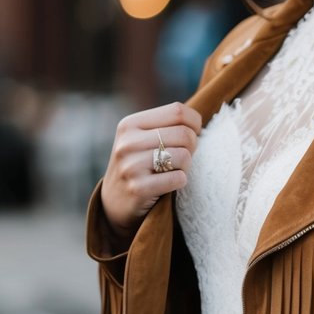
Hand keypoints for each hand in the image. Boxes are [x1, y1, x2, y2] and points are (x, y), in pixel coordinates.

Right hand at [100, 101, 201, 238]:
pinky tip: (168, 184)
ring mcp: (131, 166)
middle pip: (184, 133)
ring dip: (186, 166)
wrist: (114, 202)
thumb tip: (199, 120)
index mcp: (130, 124)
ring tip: (174, 170)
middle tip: (184, 157)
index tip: (192, 134)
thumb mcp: (142, 139)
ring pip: (184, 156)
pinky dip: (181, 181)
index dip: (194, 123)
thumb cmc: (139, 165)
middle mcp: (128, 142)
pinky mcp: (138, 188)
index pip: (177, 111)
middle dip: (193, 146)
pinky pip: (178, 178)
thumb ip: (166, 125)